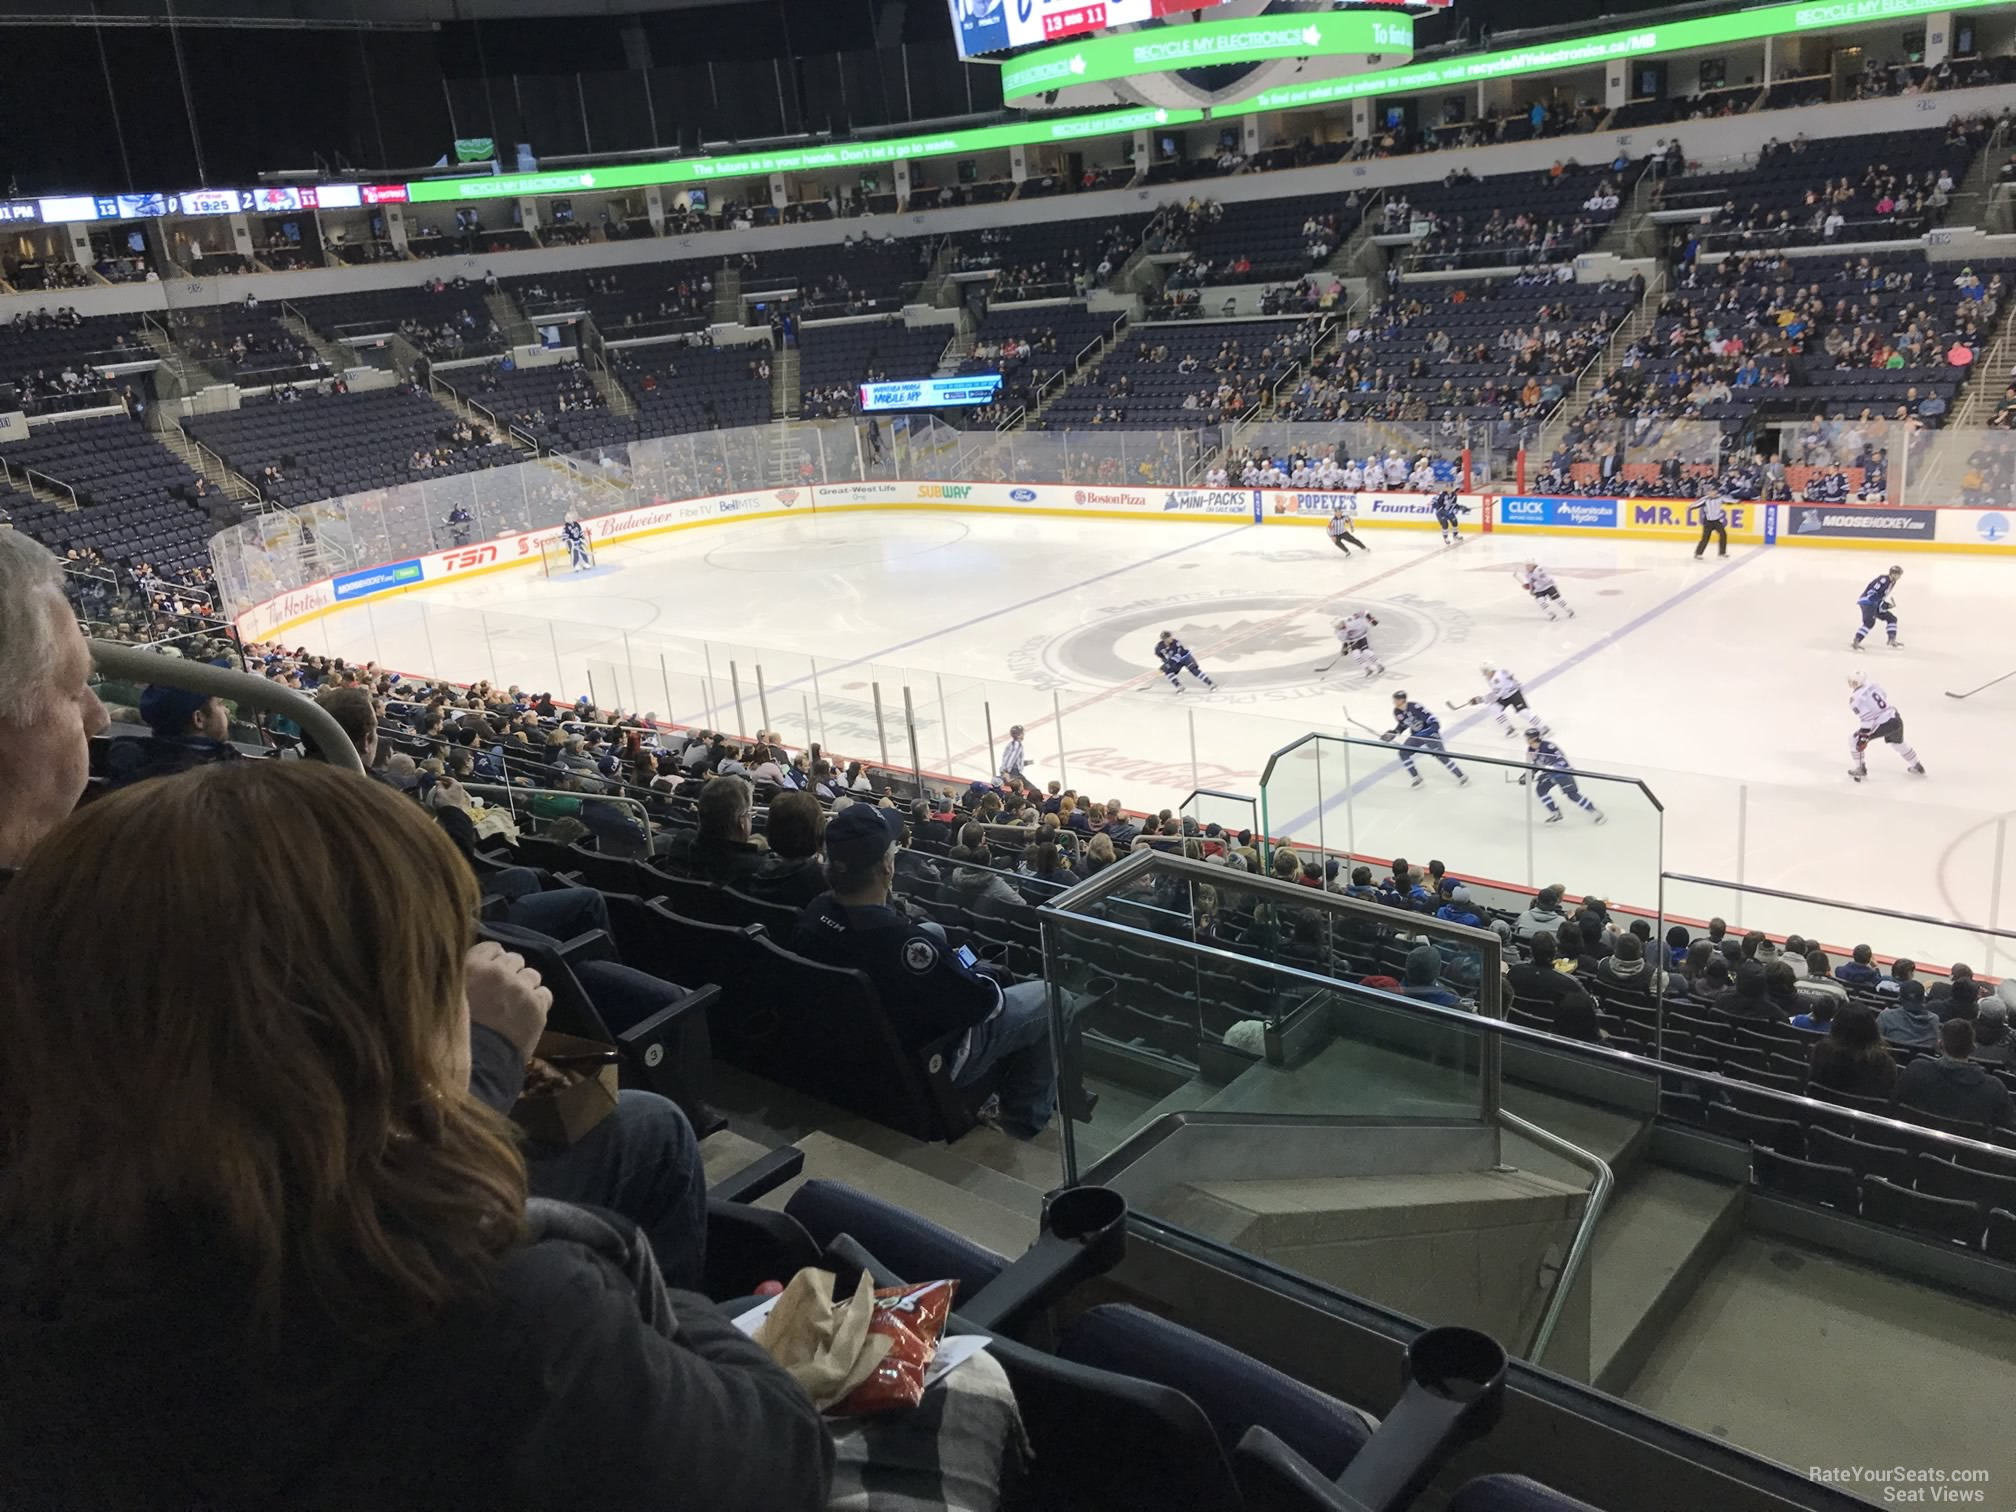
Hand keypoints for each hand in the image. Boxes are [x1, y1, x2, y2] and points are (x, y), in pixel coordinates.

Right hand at [432, 776, 470, 812]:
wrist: (451, 815)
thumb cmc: (445, 803)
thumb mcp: (439, 792)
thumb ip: (439, 786)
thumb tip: (438, 782)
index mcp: (457, 785)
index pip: (450, 779)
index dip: (443, 778)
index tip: (438, 778)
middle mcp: (461, 790)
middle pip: (452, 784)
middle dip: (445, 784)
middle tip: (438, 784)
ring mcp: (461, 797)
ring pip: (453, 790)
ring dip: (446, 790)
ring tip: (439, 791)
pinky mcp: (459, 803)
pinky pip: (453, 796)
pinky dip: (448, 795)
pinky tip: (443, 797)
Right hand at [465, 942, 550, 1059]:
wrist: (478, 1065)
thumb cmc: (454, 1036)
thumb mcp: (447, 1000)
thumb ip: (459, 981)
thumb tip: (469, 973)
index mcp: (471, 968)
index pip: (491, 947)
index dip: (492, 959)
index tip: (490, 971)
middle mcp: (499, 972)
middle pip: (514, 959)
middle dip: (510, 972)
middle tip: (502, 990)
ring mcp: (521, 988)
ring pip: (531, 974)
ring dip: (525, 985)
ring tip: (516, 1002)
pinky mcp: (538, 1005)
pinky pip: (545, 993)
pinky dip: (538, 1000)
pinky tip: (528, 1012)